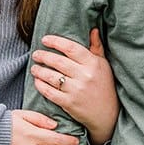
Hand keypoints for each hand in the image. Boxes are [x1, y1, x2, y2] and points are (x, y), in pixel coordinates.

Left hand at [31, 29, 117, 144]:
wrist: (108, 115)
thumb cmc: (105, 86)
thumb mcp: (104, 66)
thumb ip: (97, 48)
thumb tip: (93, 30)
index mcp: (93, 64)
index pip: (70, 48)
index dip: (55, 42)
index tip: (45, 40)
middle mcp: (84, 76)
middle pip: (58, 61)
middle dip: (43, 56)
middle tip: (36, 54)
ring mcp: (76, 90)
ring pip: (52, 76)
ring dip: (39, 71)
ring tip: (34, 68)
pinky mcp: (69, 103)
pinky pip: (50, 92)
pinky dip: (41, 86)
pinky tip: (37, 81)